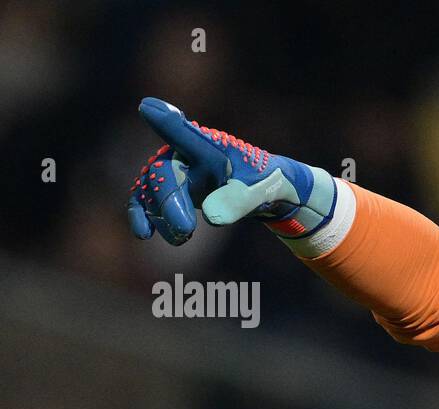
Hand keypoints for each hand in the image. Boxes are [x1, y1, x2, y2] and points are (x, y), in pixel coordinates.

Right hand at [126, 97, 334, 244]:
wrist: (260, 189)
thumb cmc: (263, 183)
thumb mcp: (261, 192)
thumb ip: (238, 200)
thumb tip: (211, 217)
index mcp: (210, 146)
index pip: (186, 134)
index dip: (167, 124)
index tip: (147, 107)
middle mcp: (185, 153)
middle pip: (164, 172)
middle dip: (170, 202)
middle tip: (186, 230)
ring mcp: (173, 170)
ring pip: (153, 189)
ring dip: (161, 215)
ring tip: (181, 239)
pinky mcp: (168, 189)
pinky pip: (147, 200)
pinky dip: (143, 215)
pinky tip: (143, 234)